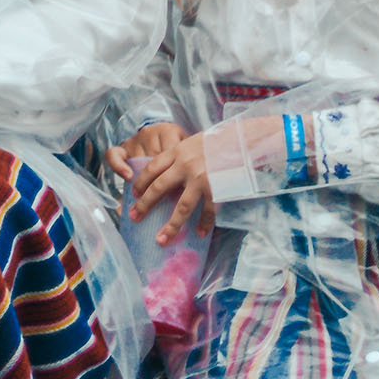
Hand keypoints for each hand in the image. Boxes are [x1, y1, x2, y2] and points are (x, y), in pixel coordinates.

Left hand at [114, 121, 215, 244]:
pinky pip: (208, 211)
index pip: (151, 168)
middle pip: (158, 188)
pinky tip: (200, 233)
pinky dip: (205, 223)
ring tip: (161, 239)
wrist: (245, 138)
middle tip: (134, 217)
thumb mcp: (196, 141)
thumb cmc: (222, 139)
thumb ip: (183, 154)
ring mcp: (201, 178)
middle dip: (144, 204)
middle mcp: (185, 165)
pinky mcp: (217, 189)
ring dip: (171, 225)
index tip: (133, 193)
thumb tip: (173, 168)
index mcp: (178, 151)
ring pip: (181, 207)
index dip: (140, 182)